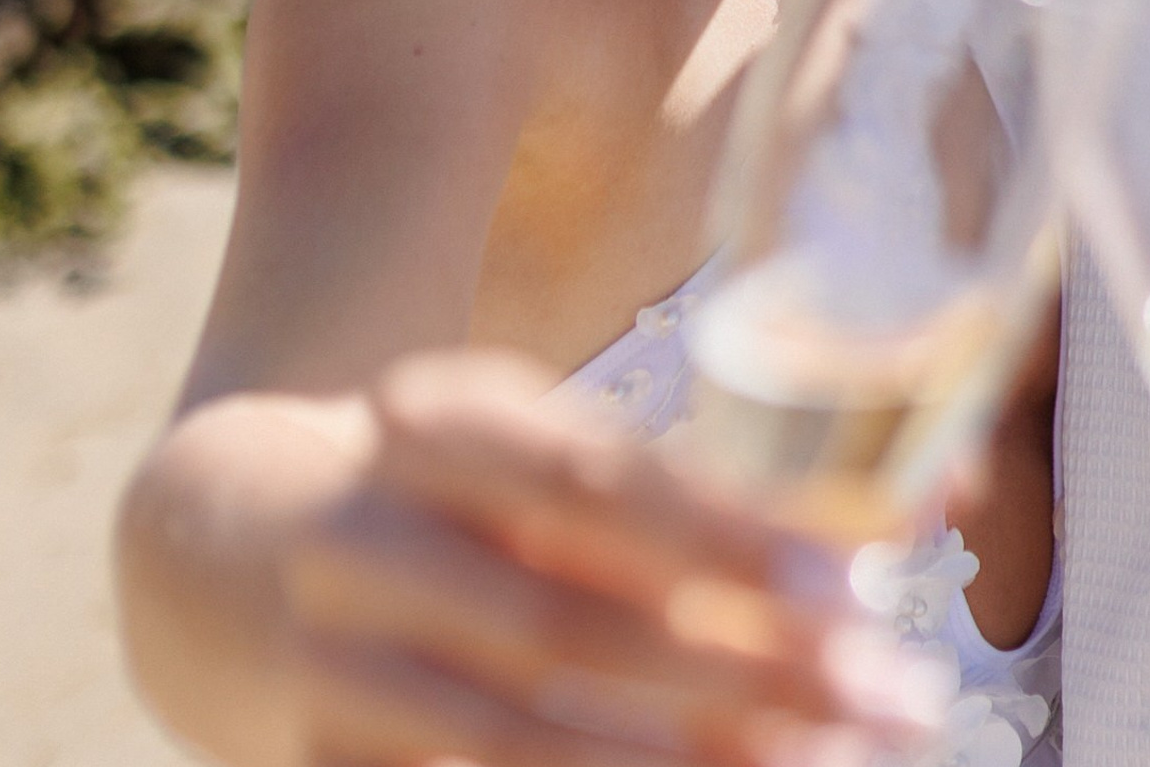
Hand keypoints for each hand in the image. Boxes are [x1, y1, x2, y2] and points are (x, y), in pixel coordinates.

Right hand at [282, 351, 947, 765]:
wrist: (207, 543)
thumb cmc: (454, 485)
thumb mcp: (550, 441)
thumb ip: (714, 480)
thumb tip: (941, 494)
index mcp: (435, 416)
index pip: (592, 472)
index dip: (724, 527)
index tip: (857, 575)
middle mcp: (368, 533)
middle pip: (570, 620)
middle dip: (744, 671)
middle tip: (895, 700)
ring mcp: (324, 667)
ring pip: (514, 744)